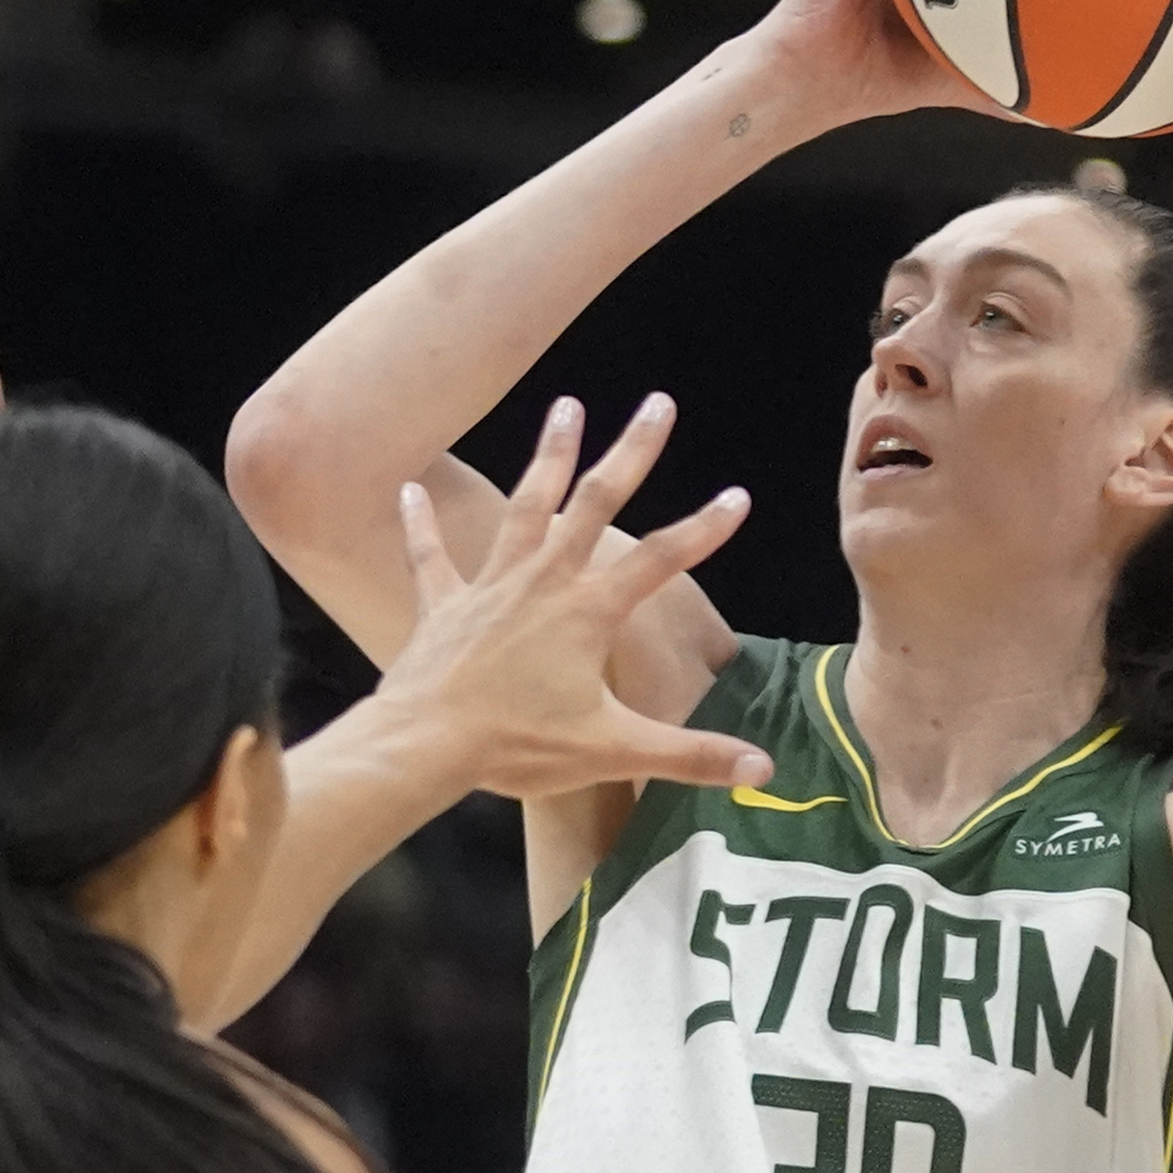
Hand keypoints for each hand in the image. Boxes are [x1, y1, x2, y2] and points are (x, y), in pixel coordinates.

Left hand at [373, 395, 769, 802]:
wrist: (424, 745)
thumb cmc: (517, 747)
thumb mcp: (613, 752)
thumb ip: (690, 755)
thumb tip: (762, 769)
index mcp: (588, 613)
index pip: (661, 561)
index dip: (704, 529)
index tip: (737, 495)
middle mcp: (543, 582)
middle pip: (596, 503)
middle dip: (631, 451)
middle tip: (657, 403)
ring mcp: (489, 586)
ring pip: (525, 506)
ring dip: (549, 455)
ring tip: (567, 406)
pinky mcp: (442, 603)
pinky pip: (430, 554)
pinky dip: (420, 522)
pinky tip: (409, 488)